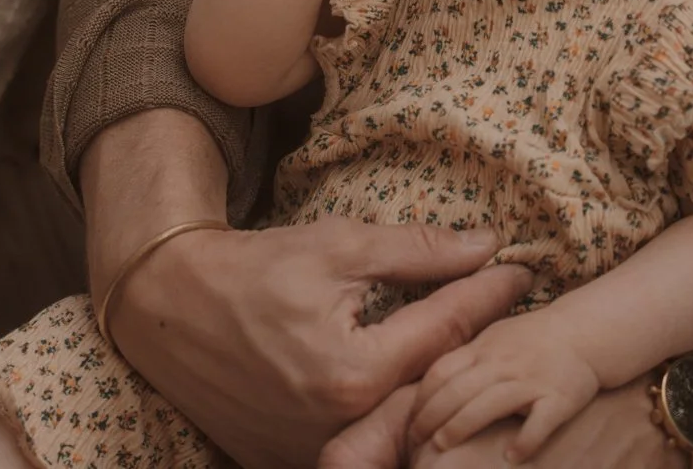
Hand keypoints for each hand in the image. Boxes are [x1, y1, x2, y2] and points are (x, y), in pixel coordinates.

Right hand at [110, 217, 530, 468]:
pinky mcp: (293, 460)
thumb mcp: (335, 244)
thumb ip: (414, 250)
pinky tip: (403, 378)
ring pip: (399, 417)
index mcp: (355, 371)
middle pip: (431, 384)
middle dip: (471, 344)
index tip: (522, 272)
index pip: (445, 329)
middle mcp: (342, 425)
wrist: (170, 304)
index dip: (488, 295)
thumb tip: (485, 246)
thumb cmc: (254, 267)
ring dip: (431, 380)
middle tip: (501, 308)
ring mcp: (317, 452)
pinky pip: (359, 439)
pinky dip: (387, 408)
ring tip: (462, 345)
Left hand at [409, 312, 599, 461]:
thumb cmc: (532, 339)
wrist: (583, 332)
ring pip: (489, 403)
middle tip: (414, 440)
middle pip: (458, 389)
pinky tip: (511, 457)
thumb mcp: (493, 339)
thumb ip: (467, 360)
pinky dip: (525, 440)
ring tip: (442, 446)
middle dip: (432, 415)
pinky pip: (539, 422)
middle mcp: (502, 362)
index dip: (421, 396)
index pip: (442, 371)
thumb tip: (433, 385)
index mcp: (483, 349)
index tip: (408, 420)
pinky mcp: (558, 398)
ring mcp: (529, 379)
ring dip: (462, 424)